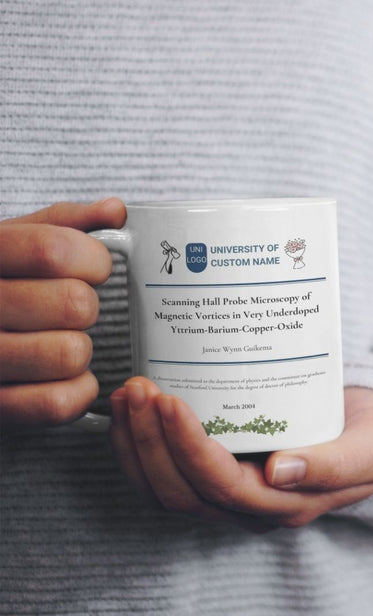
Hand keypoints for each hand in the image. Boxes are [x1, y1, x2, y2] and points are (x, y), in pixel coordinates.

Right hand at [0, 199, 125, 425]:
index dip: (94, 260)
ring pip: (69, 354)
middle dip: (88, 307)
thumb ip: (63, 222)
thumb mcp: (12, 241)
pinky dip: (78, 392)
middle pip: (73, 304)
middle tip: (73, 310)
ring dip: (81, 351)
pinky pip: (56, 403)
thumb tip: (115, 211)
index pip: (54, 250)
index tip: (95, 268)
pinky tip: (69, 378)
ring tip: (64, 342)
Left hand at [109, 378, 372, 529]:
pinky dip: (139, 445)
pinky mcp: (219, 473)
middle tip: (139, 388)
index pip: (222, 486)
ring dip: (135, 444)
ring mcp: (231, 493)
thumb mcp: (369, 450)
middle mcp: (250, 508)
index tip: (170, 401)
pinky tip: (133, 409)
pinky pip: (166, 473)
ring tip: (127, 394)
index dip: (188, 448)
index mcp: (286, 506)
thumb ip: (332, 465)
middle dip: (149, 442)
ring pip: (164, 487)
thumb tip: (279, 472)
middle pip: (181, 492)